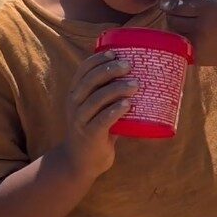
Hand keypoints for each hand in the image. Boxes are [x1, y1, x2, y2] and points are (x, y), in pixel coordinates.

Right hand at [62, 51, 138, 178]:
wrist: (81, 162)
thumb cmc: (96, 130)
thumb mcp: (97, 109)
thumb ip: (111, 95)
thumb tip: (142, 77)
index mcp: (75, 94)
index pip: (83, 70)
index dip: (98, 59)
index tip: (115, 53)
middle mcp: (74, 104)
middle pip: (90, 81)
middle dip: (110, 70)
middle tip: (129, 66)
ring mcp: (80, 120)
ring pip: (96, 99)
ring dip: (117, 89)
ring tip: (135, 85)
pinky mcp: (89, 136)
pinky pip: (102, 120)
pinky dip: (115, 111)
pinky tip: (127, 105)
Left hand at [161, 0, 216, 67]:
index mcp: (208, 9)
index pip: (177, 4)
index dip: (169, 2)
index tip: (166, 1)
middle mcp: (201, 26)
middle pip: (171, 18)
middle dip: (172, 14)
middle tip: (179, 13)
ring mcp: (197, 43)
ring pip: (173, 31)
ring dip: (175, 25)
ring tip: (187, 24)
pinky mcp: (194, 56)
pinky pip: (177, 43)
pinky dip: (180, 37)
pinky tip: (190, 35)